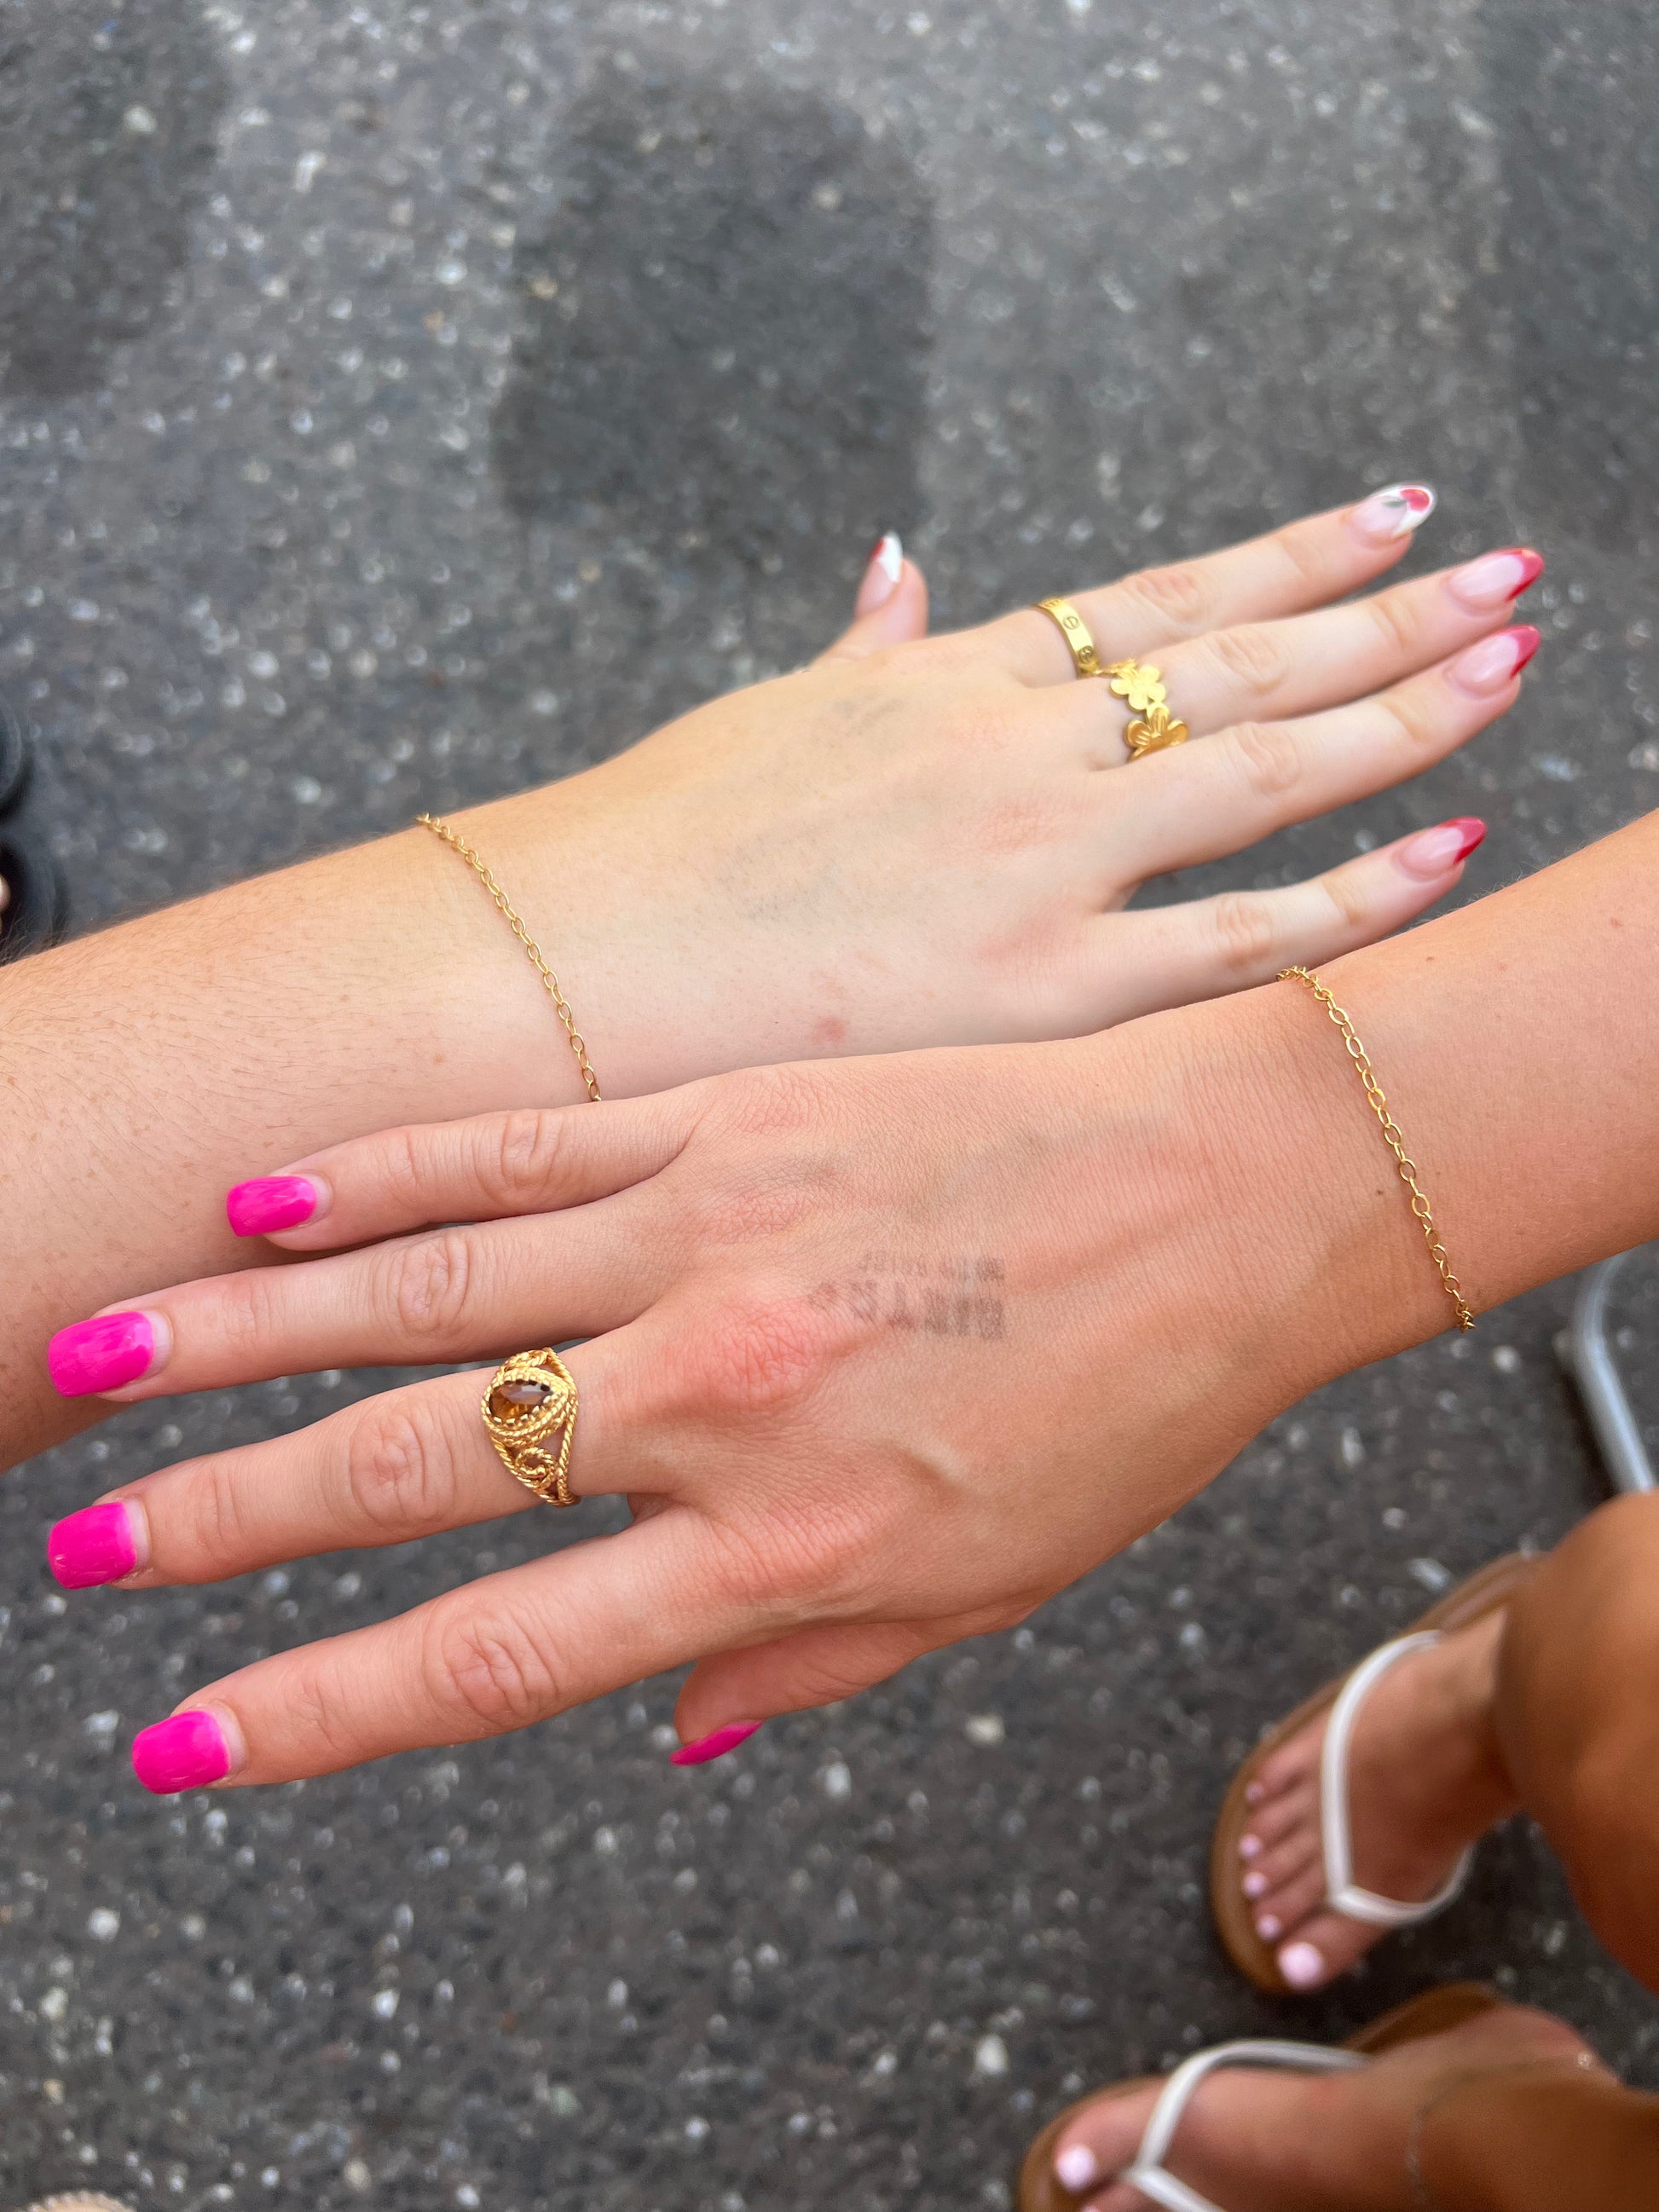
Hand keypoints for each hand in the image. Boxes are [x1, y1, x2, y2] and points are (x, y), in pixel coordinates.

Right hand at [46, 995, 1372, 1788]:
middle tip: (89, 1556)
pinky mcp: (727, 1116)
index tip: (189, 1740)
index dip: (322, 1711)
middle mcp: (713, 1393)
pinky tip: (268, 1203)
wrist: (1232, 1182)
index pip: (497, 1652)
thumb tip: (667, 1731)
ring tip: (98, 1359)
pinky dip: (381, 1178)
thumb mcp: (993, 1588)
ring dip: (237, 1337)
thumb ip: (814, 1666)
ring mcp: (705, 1235)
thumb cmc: (1129, 1397)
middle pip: (412, 1468)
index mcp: (779, 1540)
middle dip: (224, 1522)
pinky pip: (515, 1151)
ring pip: (418, 1291)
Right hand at [489, 493, 1539, 1090]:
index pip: (1155, 602)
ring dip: (1398, 711)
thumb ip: (861, 652)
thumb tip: (902, 573)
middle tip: (1507, 577)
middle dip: (1384, 614)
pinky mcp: (1033, 989)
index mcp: (949, 683)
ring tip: (1510, 666)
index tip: (1388, 519)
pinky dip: (1341, 897)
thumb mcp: (765, 722)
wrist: (557, 968)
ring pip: (1259, 770)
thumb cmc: (646, 851)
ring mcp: (1035, 862)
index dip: (1285, 556)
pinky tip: (1438, 856)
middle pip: (1241, 664)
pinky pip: (1225, 941)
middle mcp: (1014, 749)